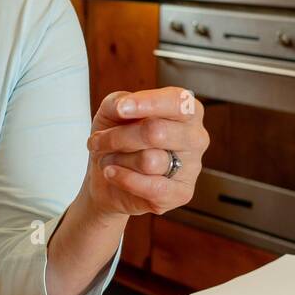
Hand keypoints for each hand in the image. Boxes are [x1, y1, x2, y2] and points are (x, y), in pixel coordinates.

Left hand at [85, 86, 208, 217]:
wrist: (106, 178)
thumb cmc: (117, 139)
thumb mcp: (110, 113)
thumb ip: (117, 101)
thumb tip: (123, 106)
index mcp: (187, 110)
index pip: (177, 101)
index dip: (148, 103)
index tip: (121, 109)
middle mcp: (196, 137)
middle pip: (156, 132)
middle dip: (118, 137)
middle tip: (98, 140)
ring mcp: (193, 167)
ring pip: (149, 161)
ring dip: (117, 159)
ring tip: (109, 160)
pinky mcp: (182, 193)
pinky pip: (152, 187)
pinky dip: (123, 179)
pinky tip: (112, 173)